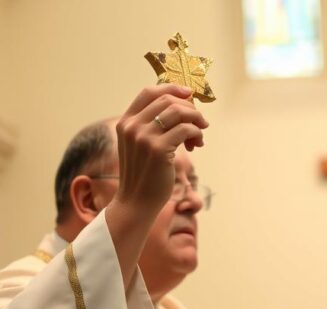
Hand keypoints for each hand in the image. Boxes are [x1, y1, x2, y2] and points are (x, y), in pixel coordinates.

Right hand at [114, 85, 208, 212]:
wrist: (136, 202)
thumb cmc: (143, 175)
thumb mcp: (140, 146)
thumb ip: (151, 126)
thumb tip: (181, 107)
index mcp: (126, 122)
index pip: (149, 92)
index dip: (172, 88)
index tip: (189, 94)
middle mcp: (132, 126)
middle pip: (167, 99)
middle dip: (189, 108)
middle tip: (200, 122)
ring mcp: (144, 137)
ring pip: (179, 112)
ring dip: (196, 120)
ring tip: (199, 137)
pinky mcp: (158, 149)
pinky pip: (186, 130)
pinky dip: (197, 134)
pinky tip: (196, 145)